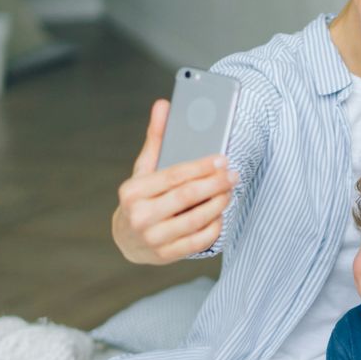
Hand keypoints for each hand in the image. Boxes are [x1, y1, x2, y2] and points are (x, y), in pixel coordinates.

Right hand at [112, 99, 237, 263]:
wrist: (127, 240)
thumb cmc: (142, 198)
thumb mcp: (144, 169)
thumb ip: (157, 138)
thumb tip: (164, 104)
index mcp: (133, 191)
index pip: (173, 176)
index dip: (201, 167)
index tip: (222, 158)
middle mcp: (140, 216)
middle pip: (187, 197)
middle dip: (215, 184)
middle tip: (233, 175)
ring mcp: (153, 238)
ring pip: (196, 219)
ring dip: (218, 204)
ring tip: (230, 192)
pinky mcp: (166, 255)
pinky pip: (198, 240)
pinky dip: (214, 227)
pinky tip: (221, 214)